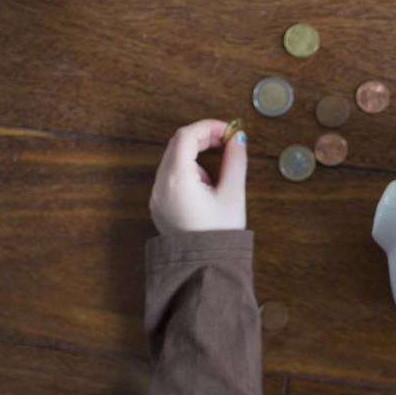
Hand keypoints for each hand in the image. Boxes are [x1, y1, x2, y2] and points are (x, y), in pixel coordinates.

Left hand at [149, 119, 247, 233]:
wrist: (206, 267)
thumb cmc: (219, 235)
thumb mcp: (233, 195)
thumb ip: (236, 161)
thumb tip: (238, 138)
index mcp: (177, 180)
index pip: (186, 136)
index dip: (208, 127)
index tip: (229, 130)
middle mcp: (161, 186)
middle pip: (177, 145)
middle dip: (202, 138)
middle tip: (227, 142)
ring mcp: (157, 196)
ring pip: (173, 160)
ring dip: (196, 157)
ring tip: (217, 178)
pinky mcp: (160, 206)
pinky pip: (171, 177)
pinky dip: (188, 172)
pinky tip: (205, 190)